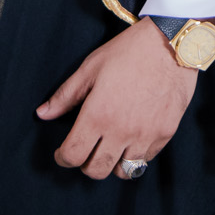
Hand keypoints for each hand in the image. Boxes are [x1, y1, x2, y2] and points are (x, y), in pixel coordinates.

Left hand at [37, 17, 201, 177]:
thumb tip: (42, 113)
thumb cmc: (129, 51)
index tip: (63, 152)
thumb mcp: (91, 67)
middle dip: (85, 164)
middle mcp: (121, 130)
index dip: (63, 158)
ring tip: (110, 146)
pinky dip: (135, 155)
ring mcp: (146, 134)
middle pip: (96, 170)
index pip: (73, 155)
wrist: (172, 43)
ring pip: (122, 171)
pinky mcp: (165, 133)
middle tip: (87, 150)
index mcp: (98, 114)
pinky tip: (132, 138)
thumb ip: (65, 95)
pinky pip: (146, 159)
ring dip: (112, 162)